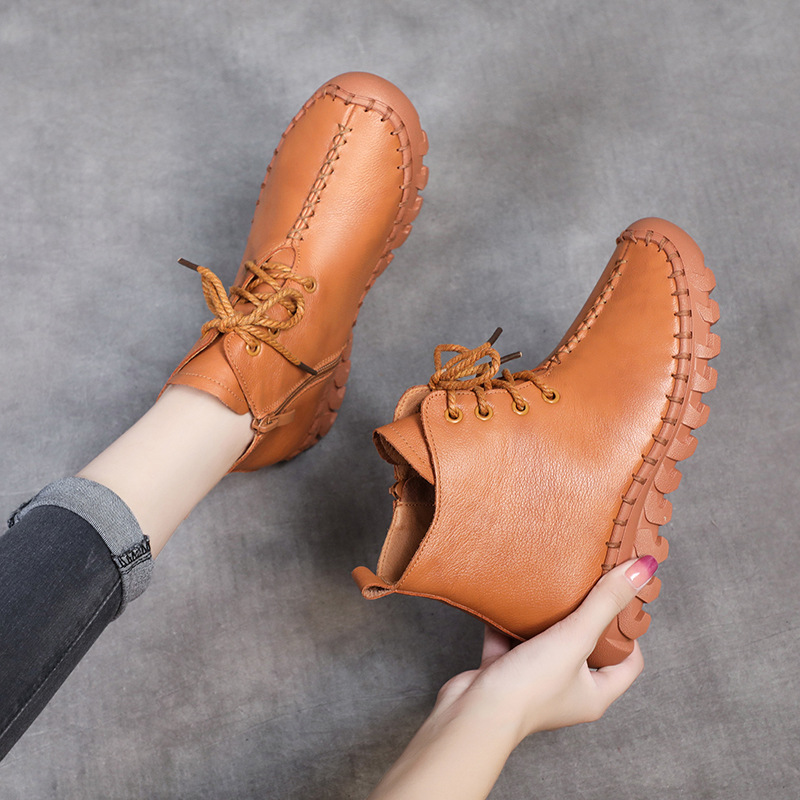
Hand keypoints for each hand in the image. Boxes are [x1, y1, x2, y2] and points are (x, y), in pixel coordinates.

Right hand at [368, 556, 656, 799]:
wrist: (472, 712)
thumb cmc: (530, 687)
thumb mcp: (575, 638)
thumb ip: (605, 603)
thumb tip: (642, 570)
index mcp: (595, 693)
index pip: (629, 661)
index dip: (629, 631)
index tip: (619, 598)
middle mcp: (568, 691)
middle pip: (587, 647)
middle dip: (586, 616)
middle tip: (586, 583)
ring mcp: (535, 682)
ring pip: (548, 641)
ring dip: (548, 615)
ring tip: (552, 584)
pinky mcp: (504, 671)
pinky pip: (512, 638)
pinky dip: (512, 618)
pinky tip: (511, 595)